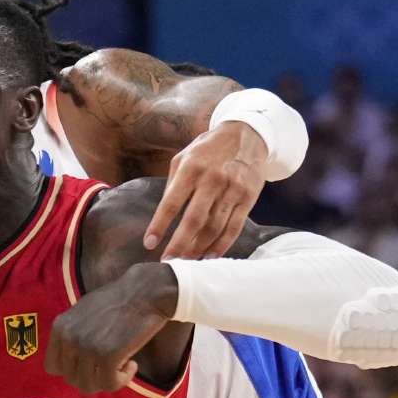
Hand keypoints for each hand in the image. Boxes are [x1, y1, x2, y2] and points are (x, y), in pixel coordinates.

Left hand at [44, 263, 175, 393]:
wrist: (144, 292)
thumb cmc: (118, 300)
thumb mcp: (82, 312)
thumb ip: (72, 334)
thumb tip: (71, 361)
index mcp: (60, 327)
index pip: (52, 366)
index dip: (72, 369)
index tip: (89, 364)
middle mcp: (68, 338)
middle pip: (71, 378)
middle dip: (92, 376)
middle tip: (110, 364)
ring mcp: (86, 348)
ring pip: (89, 386)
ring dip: (108, 380)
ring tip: (122, 364)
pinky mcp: (107, 356)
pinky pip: (110, 384)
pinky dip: (123, 380)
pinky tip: (132, 364)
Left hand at [144, 121, 266, 259]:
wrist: (246, 135)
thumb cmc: (207, 150)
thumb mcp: (183, 158)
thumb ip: (173, 184)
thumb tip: (163, 217)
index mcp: (191, 168)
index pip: (171, 203)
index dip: (159, 225)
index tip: (149, 243)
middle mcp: (212, 179)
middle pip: (194, 220)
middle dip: (179, 244)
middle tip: (169, 262)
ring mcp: (233, 189)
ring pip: (214, 227)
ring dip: (199, 248)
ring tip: (187, 262)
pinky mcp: (248, 198)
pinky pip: (234, 228)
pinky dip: (221, 245)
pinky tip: (210, 256)